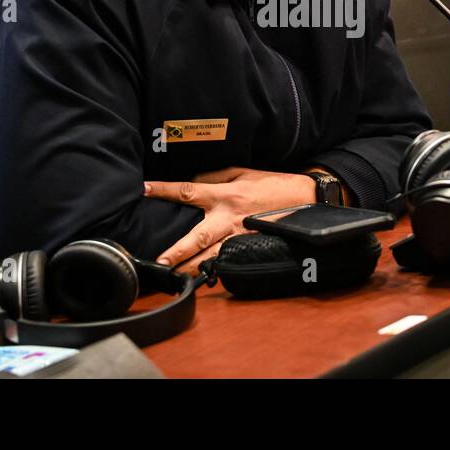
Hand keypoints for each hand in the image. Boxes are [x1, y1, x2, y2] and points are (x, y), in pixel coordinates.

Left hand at [144, 167, 315, 273]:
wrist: (304, 198)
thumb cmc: (271, 184)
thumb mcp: (241, 172)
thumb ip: (214, 177)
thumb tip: (192, 182)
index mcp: (224, 195)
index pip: (188, 191)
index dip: (165, 189)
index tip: (145, 189)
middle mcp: (229, 218)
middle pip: (198, 236)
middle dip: (177, 250)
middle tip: (159, 261)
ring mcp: (240, 236)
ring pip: (212, 255)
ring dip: (192, 267)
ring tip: (174, 277)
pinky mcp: (251, 246)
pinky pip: (230, 260)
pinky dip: (216, 269)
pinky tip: (203, 278)